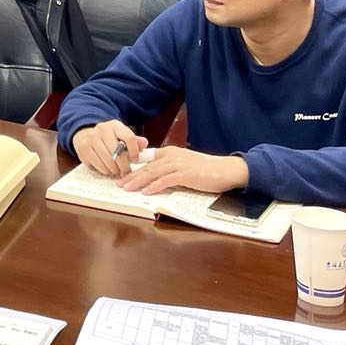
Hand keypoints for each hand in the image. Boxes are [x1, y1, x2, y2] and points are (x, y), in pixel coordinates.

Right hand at [71, 120, 147, 176]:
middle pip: (119, 153)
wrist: (85, 135)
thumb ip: (134, 141)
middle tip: (126, 171)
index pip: (129, 137)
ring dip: (115, 170)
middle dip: (124, 166)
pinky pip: (99, 166)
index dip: (134, 151)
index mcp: (115, 125)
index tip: (135, 159)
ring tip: (116, 170)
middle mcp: (103, 130)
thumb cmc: (108, 139)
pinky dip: (105, 171)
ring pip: (109, 162)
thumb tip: (144, 143)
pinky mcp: (84, 148)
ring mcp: (92, 138)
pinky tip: (107, 168)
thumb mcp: (121, 136)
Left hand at [117, 146, 249, 195]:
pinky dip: (154, 186)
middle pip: (147, 167)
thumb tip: (156, 178)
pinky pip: (165, 181)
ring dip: (138, 181)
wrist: (226, 170)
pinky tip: (145, 192)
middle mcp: (172, 156)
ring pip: (153, 173)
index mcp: (170, 152)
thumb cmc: (206, 170)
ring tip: (126, 188)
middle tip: (119, 183)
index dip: (134, 168)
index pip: (148, 160)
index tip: (123, 175)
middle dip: (131, 175)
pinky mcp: (185, 175)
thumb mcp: (184, 165)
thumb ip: (170, 168)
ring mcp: (178, 165)